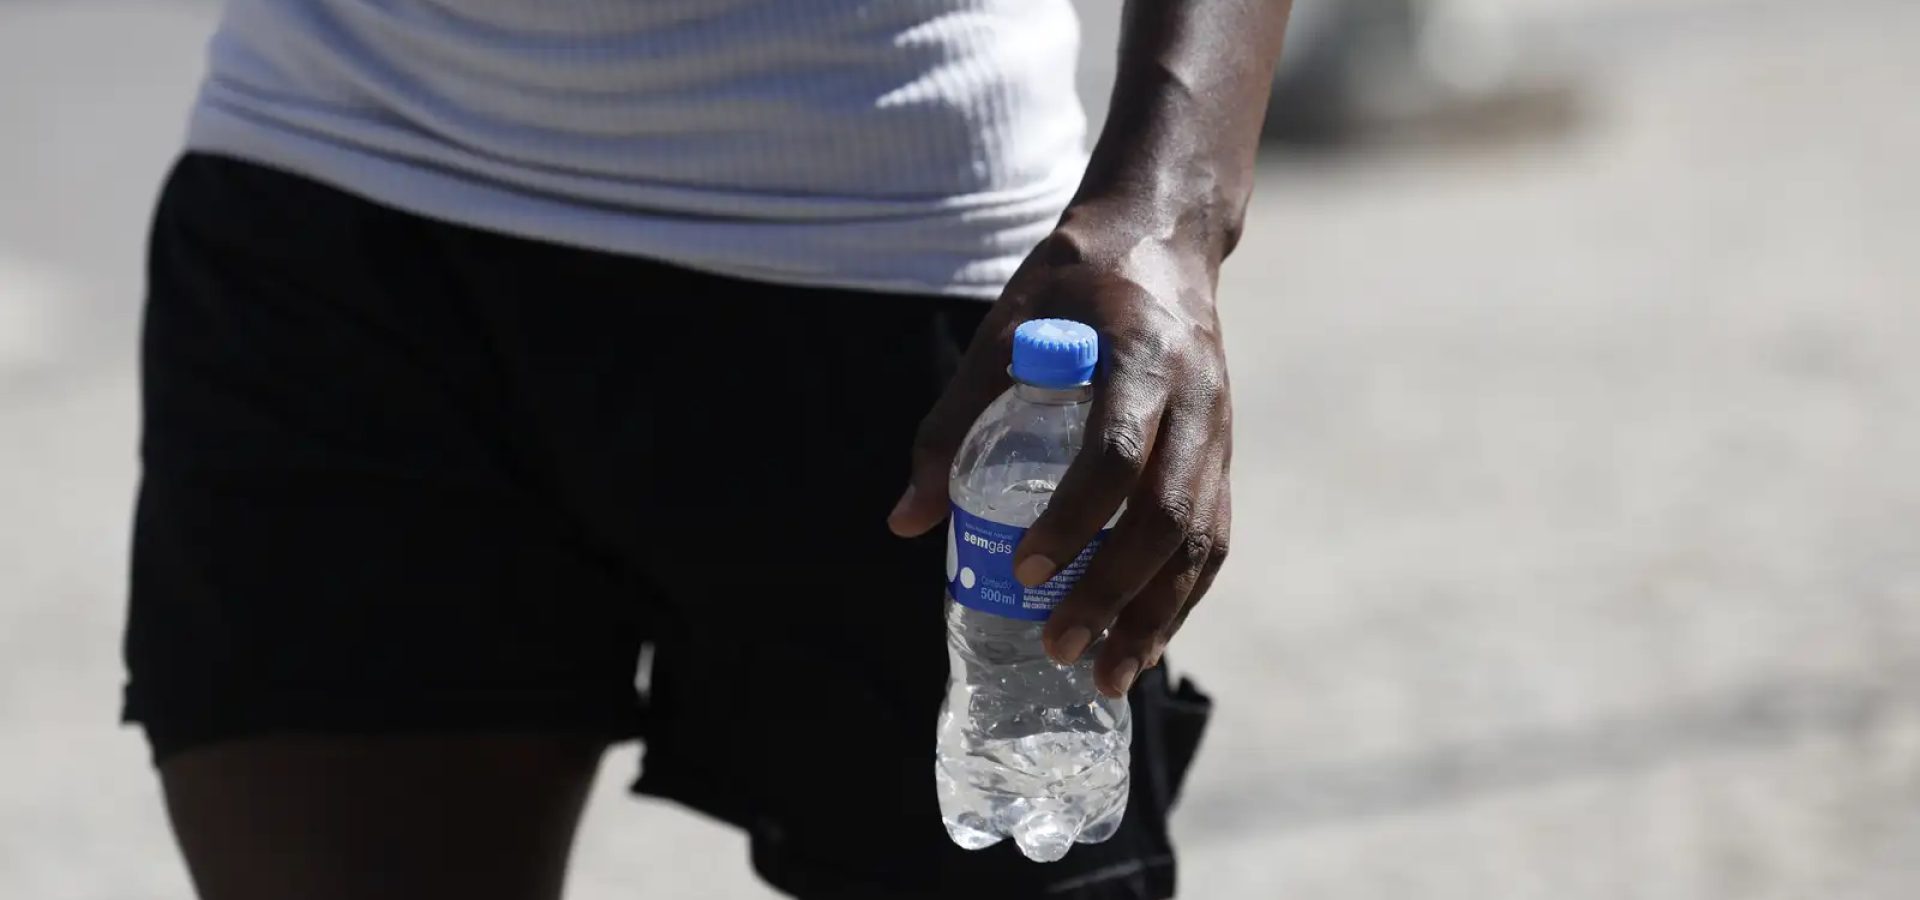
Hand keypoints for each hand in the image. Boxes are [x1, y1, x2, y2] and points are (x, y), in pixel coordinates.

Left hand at [888, 202, 1233, 697]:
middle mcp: (1195, 399)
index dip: (1073, 518)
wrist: (1163, 239)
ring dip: (1158, 615)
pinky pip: (1212, 538)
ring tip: (1109, 676)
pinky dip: (1182, 596)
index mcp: (1140, 356)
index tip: (1023, 567)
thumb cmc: (1071, 283)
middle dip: (1115, 592)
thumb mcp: (1002, 330)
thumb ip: (953, 422)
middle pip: (1166, 514)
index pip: (1115, 453)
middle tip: (1058, 646)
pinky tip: (1144, 641)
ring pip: (1200, 539)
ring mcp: (1220, 430)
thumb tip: (907, 522)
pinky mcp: (1225, 455)